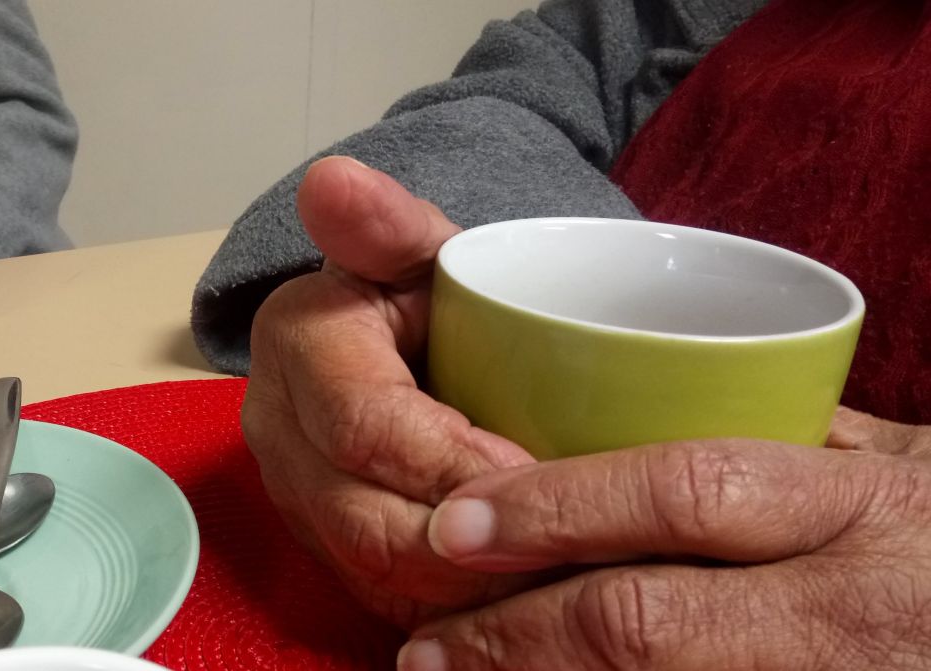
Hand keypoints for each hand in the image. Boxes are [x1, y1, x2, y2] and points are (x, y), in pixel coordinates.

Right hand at [241, 156, 537, 628]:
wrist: (393, 336)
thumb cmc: (420, 289)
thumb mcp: (416, 248)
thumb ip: (386, 221)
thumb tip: (331, 180)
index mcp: (300, 347)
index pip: (369, 427)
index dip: (455, 462)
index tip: (546, 474)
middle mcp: (284, 432)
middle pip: (368, 519)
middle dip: (470, 547)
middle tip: (569, 550)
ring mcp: (300, 496)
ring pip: (375, 572)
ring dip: (466, 590)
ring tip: (556, 584)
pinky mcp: (327, 542)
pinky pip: (382, 597)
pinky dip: (453, 609)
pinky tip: (517, 604)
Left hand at [398, 410, 930, 669]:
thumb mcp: (907, 467)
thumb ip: (800, 445)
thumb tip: (675, 413)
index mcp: (860, 507)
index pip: (685, 492)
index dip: (559, 509)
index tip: (455, 522)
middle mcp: (851, 607)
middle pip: (648, 621)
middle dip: (518, 636)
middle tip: (426, 645)